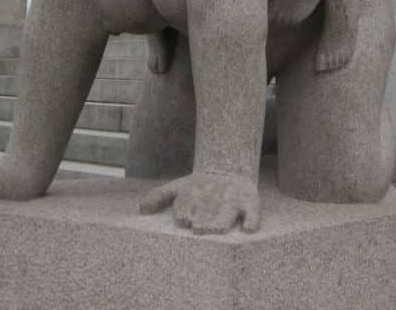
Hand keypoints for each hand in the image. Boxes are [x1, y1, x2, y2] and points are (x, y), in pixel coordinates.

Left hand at [140, 171, 260, 233]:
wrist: (228, 166)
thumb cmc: (199, 187)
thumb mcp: (178, 186)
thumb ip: (159, 196)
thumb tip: (141, 210)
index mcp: (195, 190)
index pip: (188, 202)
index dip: (186, 212)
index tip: (184, 221)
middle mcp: (214, 192)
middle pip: (209, 207)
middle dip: (204, 217)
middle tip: (200, 229)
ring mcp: (233, 196)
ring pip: (229, 210)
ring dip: (223, 219)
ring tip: (218, 229)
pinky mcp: (251, 199)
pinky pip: (254, 211)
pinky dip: (252, 219)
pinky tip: (248, 229)